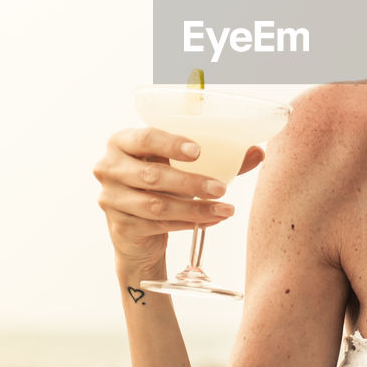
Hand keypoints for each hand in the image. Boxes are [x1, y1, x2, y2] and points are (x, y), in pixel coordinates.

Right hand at [93, 127, 264, 271]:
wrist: (137, 228)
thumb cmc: (161, 184)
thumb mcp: (179, 165)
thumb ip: (215, 157)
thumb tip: (257, 152)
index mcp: (121, 142)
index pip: (145, 138)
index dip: (171, 144)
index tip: (198, 151)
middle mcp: (109, 168)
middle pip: (152, 176)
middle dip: (191, 183)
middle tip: (222, 187)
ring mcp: (111, 199)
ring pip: (157, 205)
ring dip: (195, 209)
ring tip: (224, 209)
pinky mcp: (120, 227)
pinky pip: (158, 226)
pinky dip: (188, 224)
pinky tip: (211, 221)